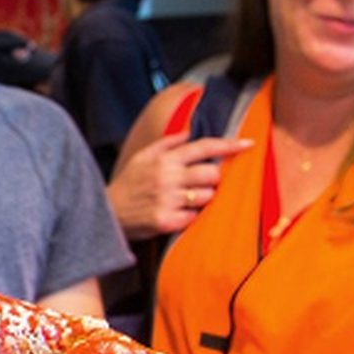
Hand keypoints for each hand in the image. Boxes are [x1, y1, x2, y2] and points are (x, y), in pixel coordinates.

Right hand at [108, 133, 253, 238]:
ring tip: (185, 200)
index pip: (204, 147)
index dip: (229, 145)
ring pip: (207, 197)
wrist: (106, 214)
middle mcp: (167, 177)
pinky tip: (176, 214)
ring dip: (202, 199)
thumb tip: (188, 132)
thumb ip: (167, 143)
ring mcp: (167, 200)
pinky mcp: (166, 221)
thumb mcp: (142, 157)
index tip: (248, 144)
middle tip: (200, 184)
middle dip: (212, 179)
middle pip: (212, 174)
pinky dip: (190, 217)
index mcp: (164, 159)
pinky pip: (194, 217)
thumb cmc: (128, 184)